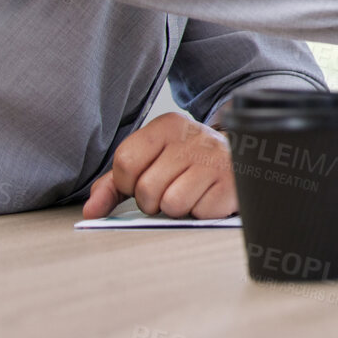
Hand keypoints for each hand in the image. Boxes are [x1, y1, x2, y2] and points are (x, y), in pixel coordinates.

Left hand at [81, 112, 236, 219]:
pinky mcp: (232, 182)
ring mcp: (216, 159)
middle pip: (146, 187)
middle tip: (169, 190)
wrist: (246, 158)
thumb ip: (114, 185)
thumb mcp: (151, 163)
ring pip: (172, 203)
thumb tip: (91, 211)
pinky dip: (200, 211)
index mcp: (169, 126)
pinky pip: (200, 211)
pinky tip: (208, 196)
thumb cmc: (189, 164)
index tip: (143, 181)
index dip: (128, 182)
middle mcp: (193, 137)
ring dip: (177, 207)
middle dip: (152, 200)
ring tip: (189, 193)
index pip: (126, 161)